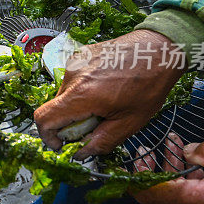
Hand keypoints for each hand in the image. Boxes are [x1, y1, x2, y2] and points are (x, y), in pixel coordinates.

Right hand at [34, 29, 184, 157]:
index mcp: (82, 95)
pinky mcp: (79, 55)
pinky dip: (82, 91)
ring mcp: (74, 63)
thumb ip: (101, 141)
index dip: (48, 137)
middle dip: (69, 123)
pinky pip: (72, 81)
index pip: (43, 119)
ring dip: (77, 106)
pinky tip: (105, 88)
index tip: (63, 144)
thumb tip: (81, 153)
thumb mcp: (130, 123)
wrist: (160, 49)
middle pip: (54, 108)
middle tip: (96, 124)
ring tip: (105, 104)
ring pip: (64, 95)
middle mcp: (72, 76)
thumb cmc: (149, 84)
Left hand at [133, 134, 203, 203]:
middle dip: (145, 167)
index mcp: (192, 201)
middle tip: (146, 147)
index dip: (132, 172)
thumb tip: (186, 148)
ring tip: (171, 144)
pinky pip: (182, 196)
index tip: (130, 154)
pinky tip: (190, 160)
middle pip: (151, 192)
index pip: (146, 190)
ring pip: (167, 193)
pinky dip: (180, 177)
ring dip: (165, 169)